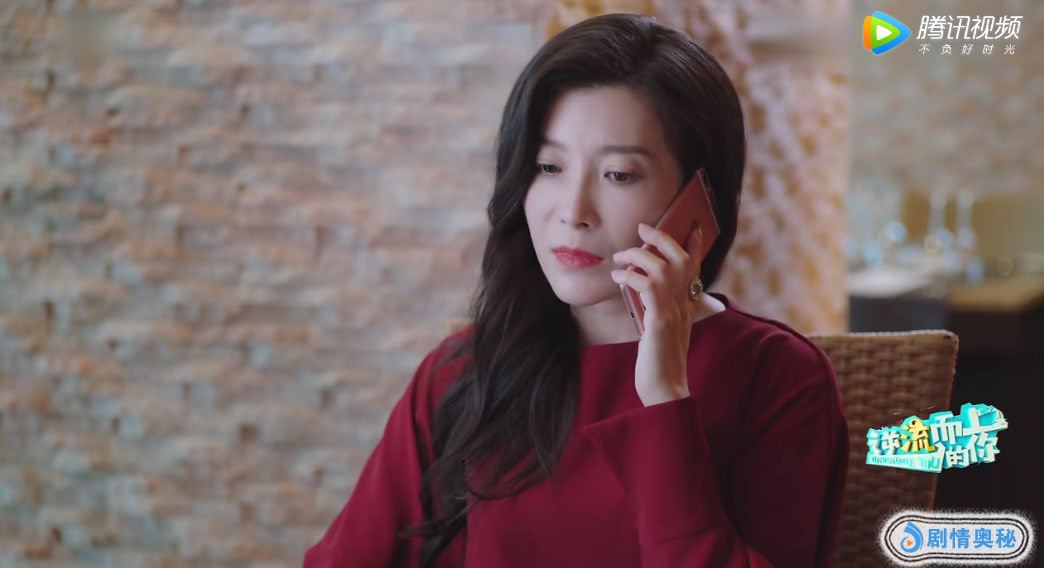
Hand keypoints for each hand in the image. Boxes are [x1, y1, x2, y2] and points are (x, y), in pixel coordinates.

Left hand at [611, 222, 703, 405]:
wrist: (665, 391)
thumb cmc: (659, 364)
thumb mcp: (662, 330)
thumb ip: (659, 309)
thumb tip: (643, 290)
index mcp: (687, 306)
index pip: (695, 268)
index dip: (693, 244)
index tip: (690, 226)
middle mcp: (685, 306)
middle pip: (681, 259)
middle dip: (663, 238)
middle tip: (643, 228)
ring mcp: (674, 313)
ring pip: (664, 268)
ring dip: (639, 255)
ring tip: (620, 257)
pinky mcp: (660, 322)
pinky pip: (648, 287)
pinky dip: (631, 276)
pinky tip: (618, 278)